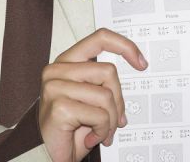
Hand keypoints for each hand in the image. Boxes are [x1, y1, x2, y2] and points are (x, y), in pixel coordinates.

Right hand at [38, 28, 146, 161]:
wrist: (48, 154)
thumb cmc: (70, 127)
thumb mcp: (90, 97)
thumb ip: (105, 81)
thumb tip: (138, 64)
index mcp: (66, 61)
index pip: (100, 38)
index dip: (124, 46)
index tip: (141, 62)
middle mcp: (57, 70)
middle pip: (109, 72)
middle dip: (118, 101)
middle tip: (116, 121)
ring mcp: (55, 87)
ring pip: (106, 96)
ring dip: (111, 120)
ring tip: (101, 132)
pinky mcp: (59, 107)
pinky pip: (99, 116)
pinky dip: (101, 131)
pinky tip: (90, 138)